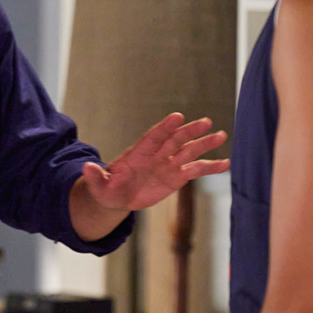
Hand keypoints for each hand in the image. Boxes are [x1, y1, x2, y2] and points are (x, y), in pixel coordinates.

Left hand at [82, 113, 228, 212]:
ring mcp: (168, 164)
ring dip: (205, 144)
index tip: (178, 117)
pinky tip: (226, 164)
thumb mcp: (98, 185)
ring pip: (188, 152)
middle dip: (190, 131)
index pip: (153, 137)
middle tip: (206, 122)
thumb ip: (95, 177)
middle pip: (175, 140)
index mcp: (138, 153)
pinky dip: (210, 167)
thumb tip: (86, 168)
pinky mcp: (176, 177)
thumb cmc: (106, 188)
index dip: (165, 127)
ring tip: (222, 136)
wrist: (117, 196)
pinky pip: (195, 170)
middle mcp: (156, 155)